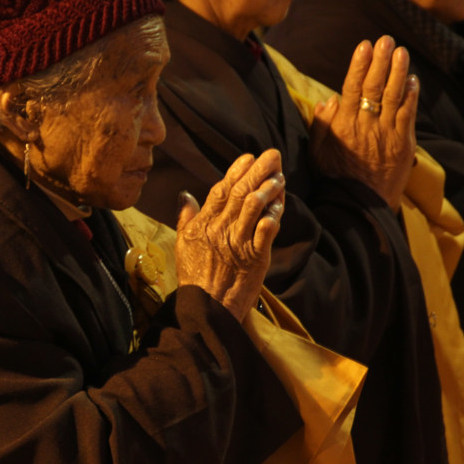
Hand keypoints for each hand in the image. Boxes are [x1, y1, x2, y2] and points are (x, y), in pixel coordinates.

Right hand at [175, 150, 284, 321]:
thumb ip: (186, 217)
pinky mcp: (255, 257)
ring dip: (269, 189)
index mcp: (203, 223)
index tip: (249, 157)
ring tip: (280, 177)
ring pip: (255, 207)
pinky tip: (280, 205)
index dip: (236, 170)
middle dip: (258, 170)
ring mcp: (238, 242)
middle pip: (241, 192)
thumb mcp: (183, 244)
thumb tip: (185, 194)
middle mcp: (220, 229)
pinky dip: (274, 215)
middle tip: (273, 155)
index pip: (221, 189)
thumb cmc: (195, 276)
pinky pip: (267, 231)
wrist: (206, 307)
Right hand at [310, 35, 418, 210]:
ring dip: (399, 72)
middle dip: (381, 61)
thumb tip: (329, 100)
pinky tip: (413, 79)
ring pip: (394, 97)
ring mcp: (387, 135)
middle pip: (375, 87)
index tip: (364, 46)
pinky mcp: (403, 145)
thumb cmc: (335, 178)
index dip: (359, 65)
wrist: (359, 206)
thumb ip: (322, 125)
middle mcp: (366, 127)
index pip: (352, 88)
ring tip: (402, 52)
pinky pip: (408, 115)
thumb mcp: (318, 152)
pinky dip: (411, 96)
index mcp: (344, 126)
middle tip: (386, 41)